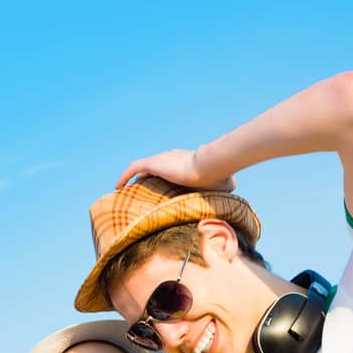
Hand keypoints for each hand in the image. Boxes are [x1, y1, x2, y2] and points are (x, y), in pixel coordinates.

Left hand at [116, 149, 235, 192]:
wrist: (210, 167)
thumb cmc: (219, 176)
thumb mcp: (226, 182)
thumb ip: (227, 184)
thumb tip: (235, 189)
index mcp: (186, 161)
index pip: (171, 169)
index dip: (163, 179)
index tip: (159, 192)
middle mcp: (172, 157)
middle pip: (155, 168)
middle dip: (147, 180)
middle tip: (139, 195)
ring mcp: (162, 159)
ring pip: (142, 168)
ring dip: (133, 179)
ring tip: (126, 193)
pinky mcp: (153, 162)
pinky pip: (133, 168)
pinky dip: (124, 176)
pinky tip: (117, 187)